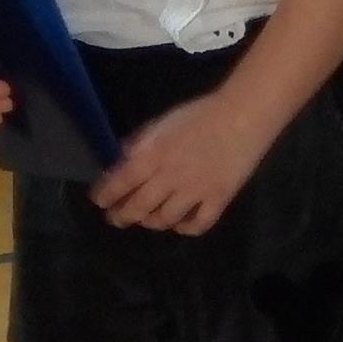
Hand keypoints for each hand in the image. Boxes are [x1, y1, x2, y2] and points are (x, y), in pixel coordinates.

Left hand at [91, 87, 278, 234]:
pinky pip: (197, 225)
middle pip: (138, 207)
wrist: (243, 115)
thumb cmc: (200, 113)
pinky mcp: (218, 200)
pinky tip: (180, 224)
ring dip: (150, 222)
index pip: (120, 183)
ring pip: (164, 220)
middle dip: (122, 216)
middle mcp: (169, 178)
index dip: (105, 195)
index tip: (99, 201)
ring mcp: (194, 192)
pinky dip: (185, 228)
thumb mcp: (163, 121)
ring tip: (147, 220)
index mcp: (153, 155)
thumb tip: (124, 159)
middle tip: (115, 219)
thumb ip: (141, 142)